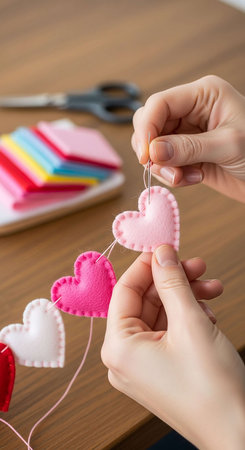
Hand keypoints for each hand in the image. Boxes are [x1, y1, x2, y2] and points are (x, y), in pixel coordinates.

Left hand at [101, 245, 244, 449]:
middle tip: (198, 266)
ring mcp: (142, 367)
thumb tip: (161, 253)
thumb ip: (172, 283)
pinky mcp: (160, 371)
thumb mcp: (191, 323)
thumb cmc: (212, 388)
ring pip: (160, 316)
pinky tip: (208, 313)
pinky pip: (168, 333)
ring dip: (185, 298)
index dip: (146, 265)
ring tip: (212, 289)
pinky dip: (187, 318)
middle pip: (144, 302)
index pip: (125, 291)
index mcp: (118, 348)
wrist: (239, 432)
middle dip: (173, 282)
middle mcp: (124, 359)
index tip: (166, 248)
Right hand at [132, 75, 244, 201]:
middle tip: (168, 171)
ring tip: (184, 178)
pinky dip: (172, 174)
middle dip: (152, 150)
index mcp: (203, 95)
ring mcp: (187, 133)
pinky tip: (194, 178)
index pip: (159, 103)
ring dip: (163, 166)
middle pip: (150, 124)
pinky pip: (164, 163)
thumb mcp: (228, 146)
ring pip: (153, 146)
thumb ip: (188, 148)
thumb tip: (152, 152)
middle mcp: (192, 110)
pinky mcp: (186, 154)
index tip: (146, 155)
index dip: (147, 128)